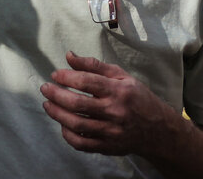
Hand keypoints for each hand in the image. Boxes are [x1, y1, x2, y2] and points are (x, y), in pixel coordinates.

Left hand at [39, 51, 176, 156]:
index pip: (87, 82)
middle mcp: (114, 111)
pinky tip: (62, 124)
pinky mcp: (107, 146)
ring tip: (47, 105)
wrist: (157, 129)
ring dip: (57, 114)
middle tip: (45, 88)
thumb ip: (94, 66)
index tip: (55, 74)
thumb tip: (69, 56)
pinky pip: (81, 143)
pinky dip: (67, 134)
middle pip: (78, 104)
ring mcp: (111, 131)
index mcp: (118, 91)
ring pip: (76, 124)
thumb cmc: (137, 97)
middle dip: (56, 95)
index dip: (66, 77)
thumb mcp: (121, 76)